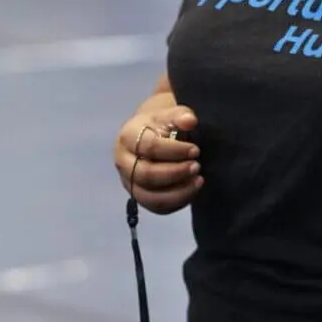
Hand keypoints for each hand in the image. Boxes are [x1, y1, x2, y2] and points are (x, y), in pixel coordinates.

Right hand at [113, 94, 200, 214]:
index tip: (195, 150)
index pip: (148, 147)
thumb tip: (190, 121)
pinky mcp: (138, 196)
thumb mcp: (169, 114)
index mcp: (127, 136)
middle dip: (176, 172)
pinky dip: (177, 202)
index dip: (174, 151)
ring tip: (198, 180)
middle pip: (146, 174)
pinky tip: (192, 190)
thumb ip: (179, 115)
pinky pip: (156, 207)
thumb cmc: (161, 124)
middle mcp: (123, 161)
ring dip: (178, 192)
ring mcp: (128, 182)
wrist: (150, 134)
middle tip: (197, 166)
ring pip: (150, 197)